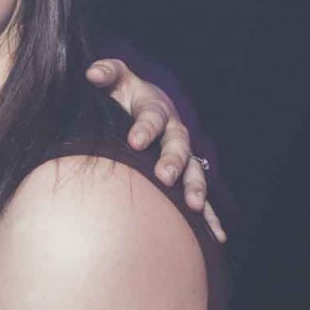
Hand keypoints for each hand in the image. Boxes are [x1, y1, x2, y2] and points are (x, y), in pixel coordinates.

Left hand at [86, 58, 226, 242]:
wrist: (141, 106)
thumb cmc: (123, 94)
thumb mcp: (116, 79)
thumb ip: (107, 73)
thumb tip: (92, 72)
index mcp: (156, 109)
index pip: (152, 117)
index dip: (144, 127)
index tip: (135, 141)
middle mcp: (175, 132)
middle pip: (178, 146)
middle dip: (173, 161)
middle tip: (164, 176)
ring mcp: (184, 155)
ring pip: (194, 171)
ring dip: (195, 187)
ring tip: (193, 205)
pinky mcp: (186, 176)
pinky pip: (201, 197)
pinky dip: (209, 216)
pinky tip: (217, 237)